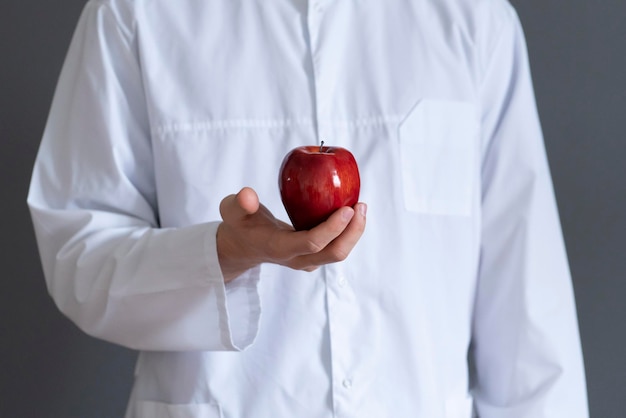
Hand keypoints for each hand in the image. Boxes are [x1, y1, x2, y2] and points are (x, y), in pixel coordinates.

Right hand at [216, 187, 366, 281]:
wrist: (243, 247)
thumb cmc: (239, 224)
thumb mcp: (231, 211)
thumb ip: (238, 203)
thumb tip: (248, 194)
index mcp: (279, 248)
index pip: (311, 243)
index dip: (332, 229)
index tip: (347, 208)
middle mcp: (297, 258)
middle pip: (333, 253)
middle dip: (352, 232)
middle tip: (360, 206)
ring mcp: (307, 260)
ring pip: (338, 253)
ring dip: (354, 232)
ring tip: (361, 206)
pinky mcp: (314, 256)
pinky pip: (336, 246)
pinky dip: (348, 232)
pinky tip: (352, 210)